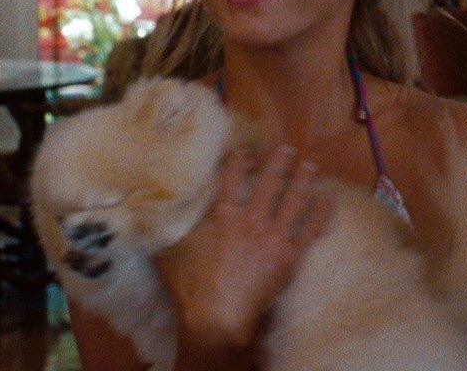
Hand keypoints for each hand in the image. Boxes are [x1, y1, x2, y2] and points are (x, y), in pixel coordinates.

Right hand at [154, 145, 328, 366]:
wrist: (219, 317)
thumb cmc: (192, 287)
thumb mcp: (168, 254)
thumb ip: (159, 233)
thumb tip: (137, 218)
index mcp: (223, 215)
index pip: (231, 178)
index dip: (239, 160)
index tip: (245, 149)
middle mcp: (251, 219)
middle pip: (269, 182)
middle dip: (279, 162)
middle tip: (287, 149)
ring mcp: (274, 237)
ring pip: (294, 200)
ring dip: (303, 181)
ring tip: (310, 166)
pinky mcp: (290, 257)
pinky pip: (311, 230)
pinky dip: (322, 214)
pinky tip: (329, 201)